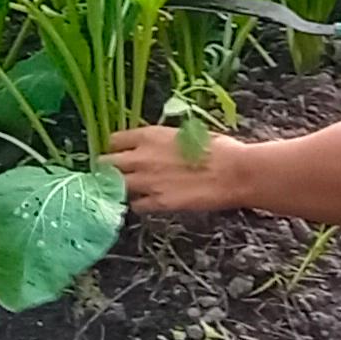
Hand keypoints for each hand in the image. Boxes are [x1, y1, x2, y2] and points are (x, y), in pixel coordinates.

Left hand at [105, 122, 249, 216]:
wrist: (234, 172)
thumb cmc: (218, 148)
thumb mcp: (186, 134)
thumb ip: (163, 141)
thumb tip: (158, 146)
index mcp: (149, 135)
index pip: (114, 140)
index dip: (115, 147)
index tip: (118, 152)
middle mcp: (141, 157)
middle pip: (106, 164)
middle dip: (108, 169)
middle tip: (115, 173)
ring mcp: (146, 182)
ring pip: (115, 186)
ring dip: (121, 188)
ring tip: (130, 190)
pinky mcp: (157, 202)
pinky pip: (136, 206)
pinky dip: (139, 204)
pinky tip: (148, 202)